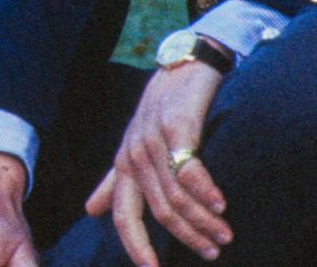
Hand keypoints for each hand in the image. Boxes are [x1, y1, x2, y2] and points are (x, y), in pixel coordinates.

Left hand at [86, 61, 228, 265]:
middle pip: (159, 212)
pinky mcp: (177, 127)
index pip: (124, 217)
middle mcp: (134, 156)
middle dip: (188, 238)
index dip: (136, 247)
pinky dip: (207, 191)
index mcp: (123, 167)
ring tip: (225, 234)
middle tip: (213, 252)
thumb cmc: (160, 112)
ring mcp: (153, 141)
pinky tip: (222, 205)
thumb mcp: (133, 148)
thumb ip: (115, 182)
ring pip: (177, 197)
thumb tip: (91, 211)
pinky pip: (190, 170)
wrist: (182, 68)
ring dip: (204, 221)